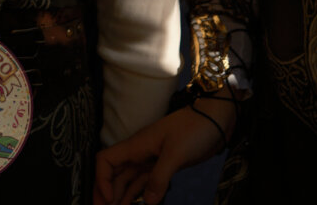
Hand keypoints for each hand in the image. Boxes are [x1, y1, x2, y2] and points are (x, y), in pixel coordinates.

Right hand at [94, 99, 234, 204]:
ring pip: (128, 180)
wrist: (215, 120)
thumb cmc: (194, 129)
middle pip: (114, 174)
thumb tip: (147, 202)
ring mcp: (150, 160)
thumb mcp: (176, 153)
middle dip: (106, 192)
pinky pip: (144, 182)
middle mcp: (139, 153)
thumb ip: (160, 178)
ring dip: (120, 196)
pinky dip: (137, 195)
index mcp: (136, 145)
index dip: (101, 180)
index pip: (106, 160)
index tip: (108, 199)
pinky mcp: (163, 166)